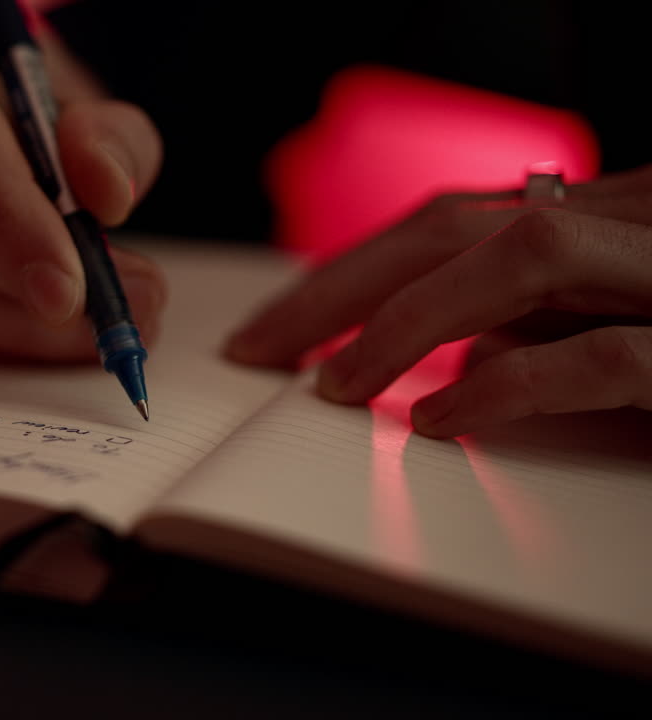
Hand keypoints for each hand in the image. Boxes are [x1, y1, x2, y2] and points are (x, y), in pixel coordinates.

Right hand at [0, 0, 164, 360]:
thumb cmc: (23, 84)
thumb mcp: (82, 91)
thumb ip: (108, 137)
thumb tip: (106, 197)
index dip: (5, 219)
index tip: (69, 291)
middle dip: (17, 283)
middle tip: (121, 312)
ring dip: (8, 322)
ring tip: (99, 328)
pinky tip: (44, 334)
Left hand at [226, 164, 651, 436]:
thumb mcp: (614, 316)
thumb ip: (538, 318)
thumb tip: (459, 353)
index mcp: (598, 216)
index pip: (444, 224)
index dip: (348, 272)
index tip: (272, 328)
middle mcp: (628, 224)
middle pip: (453, 228)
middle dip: (339, 290)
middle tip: (258, 352)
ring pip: (524, 254)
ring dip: (411, 320)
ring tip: (336, 386)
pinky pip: (599, 355)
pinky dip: (510, 383)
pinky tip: (440, 419)